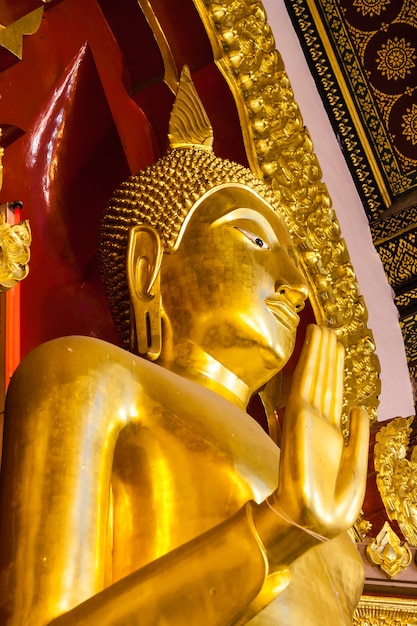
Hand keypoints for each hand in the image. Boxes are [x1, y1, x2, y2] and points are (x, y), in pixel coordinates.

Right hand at [272, 324, 368, 537]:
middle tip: (329, 328)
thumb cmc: (333, 503)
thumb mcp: (357, 468)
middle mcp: (319, 421)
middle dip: (327, 355)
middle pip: (325, 380)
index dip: (336, 370)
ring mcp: (307, 417)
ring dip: (319, 352)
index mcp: (332, 434)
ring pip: (316, 376)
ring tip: (323, 329)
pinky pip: (305, 383)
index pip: (335, 394)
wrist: (312, 519)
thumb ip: (358, 436)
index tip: (337, 347)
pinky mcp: (298, 418)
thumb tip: (361, 407)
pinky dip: (309, 362)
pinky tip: (314, 345)